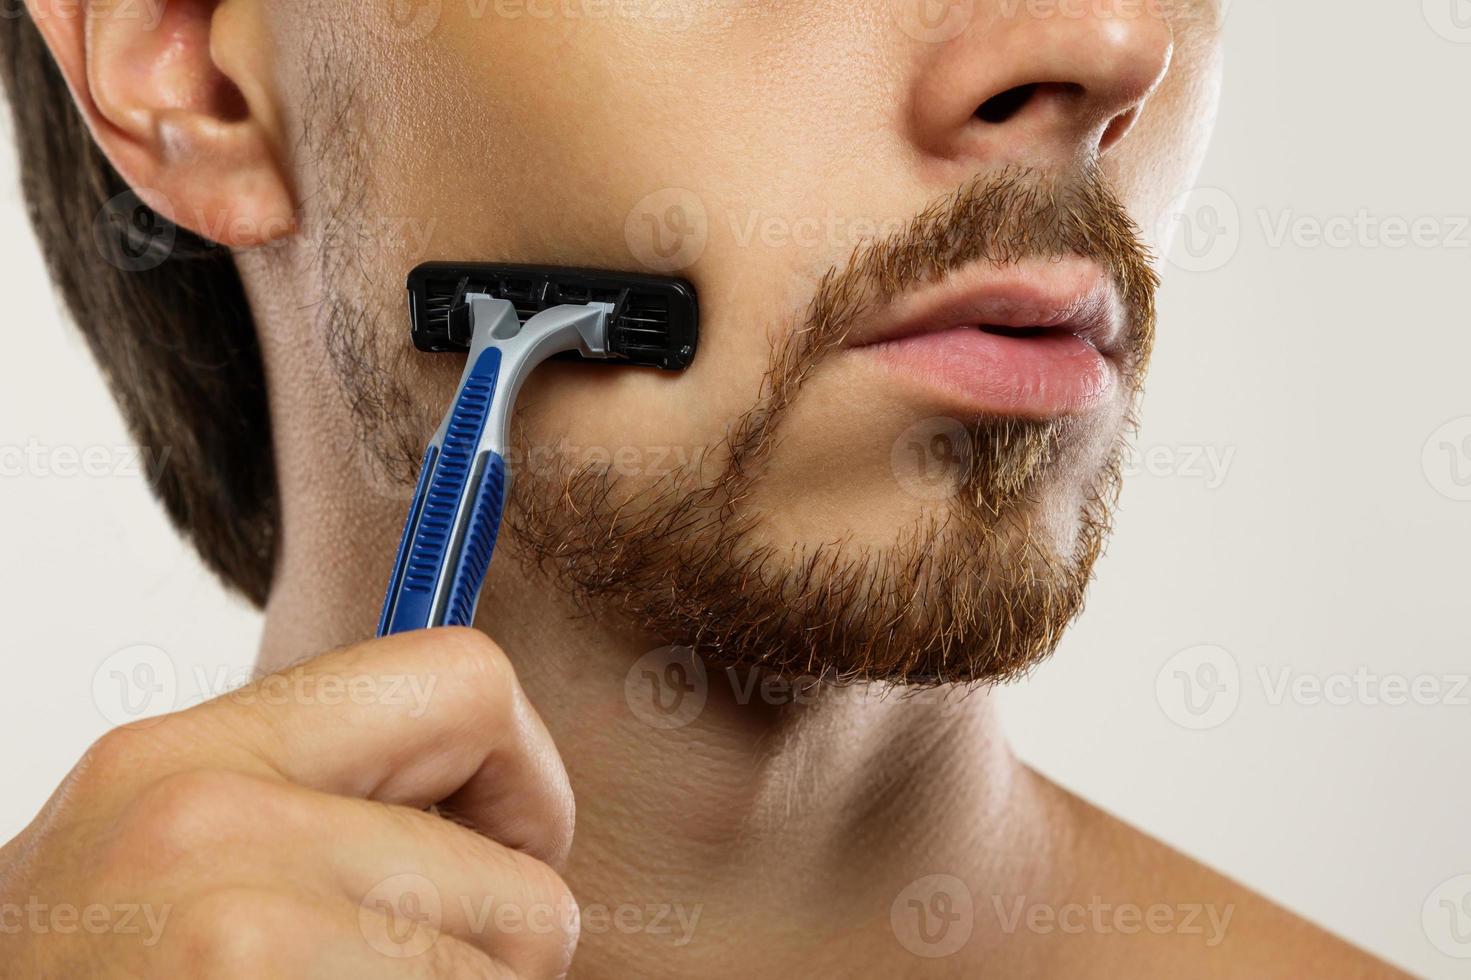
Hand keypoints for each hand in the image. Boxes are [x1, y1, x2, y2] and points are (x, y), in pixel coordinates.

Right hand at [0, 628, 577, 977]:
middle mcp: (207, 824)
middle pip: (523, 888)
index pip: (467, 682)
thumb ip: (314, 804)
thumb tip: (497, 811)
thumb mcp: (164, 859)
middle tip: (405, 974)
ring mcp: (236, 935)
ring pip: (503, 979)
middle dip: (496, 956)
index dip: (528, 781)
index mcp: (190, 753)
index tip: (508, 853)